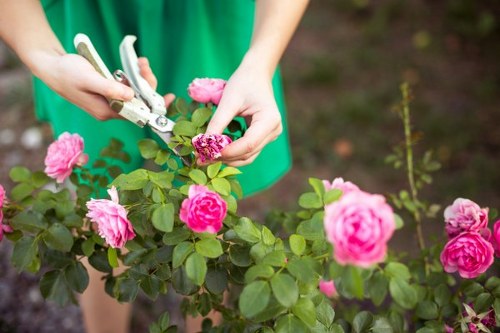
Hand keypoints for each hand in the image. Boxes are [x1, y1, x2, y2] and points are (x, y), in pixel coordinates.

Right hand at [34, 53, 173, 119]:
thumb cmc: (67, 73)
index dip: (154, 106)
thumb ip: (110, 89)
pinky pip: (128, 88)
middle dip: (147, 85)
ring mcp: (110, 101)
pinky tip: (134, 65)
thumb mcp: (89, 79)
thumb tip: (131, 96)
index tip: (169, 98)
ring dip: (141, 79)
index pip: (137, 113)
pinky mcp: (109, 92)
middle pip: (138, 102)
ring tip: (140, 62)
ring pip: (135, 94)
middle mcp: (110, 110)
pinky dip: (134, 77)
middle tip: (144, 65)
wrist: (52, 67)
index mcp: (106, 111)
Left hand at [205, 64, 282, 166]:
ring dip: (228, 159)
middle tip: (201, 159)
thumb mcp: (228, 100)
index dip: (228, 152)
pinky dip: (232, 153)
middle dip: (225, 157)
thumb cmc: (244, 83)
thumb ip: (218, 122)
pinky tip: (217, 151)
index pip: (248, 144)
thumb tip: (204, 144)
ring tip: (206, 157)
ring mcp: (270, 135)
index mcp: (269, 120)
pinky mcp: (263, 137)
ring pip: (248, 156)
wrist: (256, 74)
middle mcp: (274, 131)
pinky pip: (248, 150)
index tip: (207, 154)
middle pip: (248, 153)